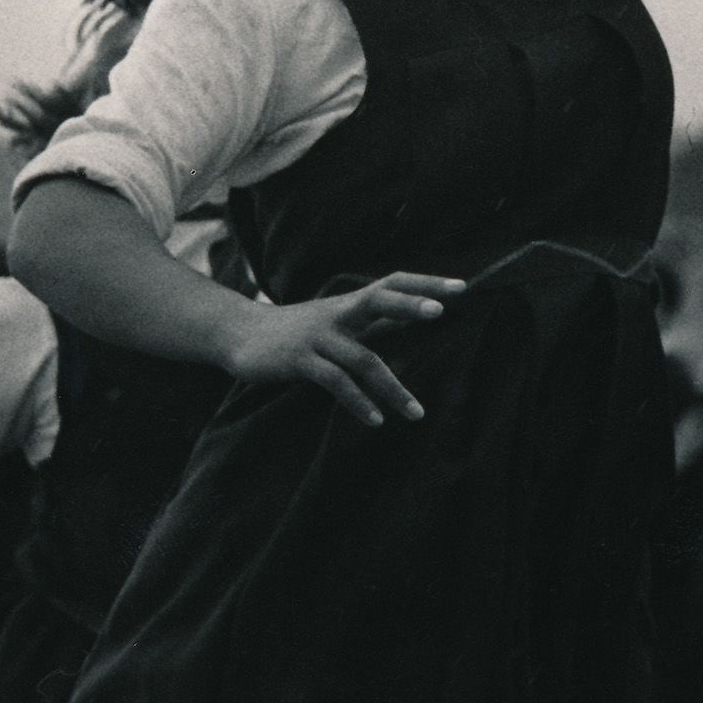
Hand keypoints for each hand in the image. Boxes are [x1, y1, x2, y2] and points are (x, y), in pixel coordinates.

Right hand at [218, 271, 465, 425]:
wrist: (240, 335)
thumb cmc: (299, 331)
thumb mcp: (337, 321)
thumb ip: (370, 319)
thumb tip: (409, 318)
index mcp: (351, 304)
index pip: (392, 283)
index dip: (425, 282)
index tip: (462, 286)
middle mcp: (338, 314)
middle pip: (378, 301)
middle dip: (409, 304)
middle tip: (441, 311)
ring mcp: (318, 337)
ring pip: (362, 358)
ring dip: (392, 387)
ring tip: (417, 413)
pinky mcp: (299, 361)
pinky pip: (334, 382)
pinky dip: (357, 402)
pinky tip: (375, 420)